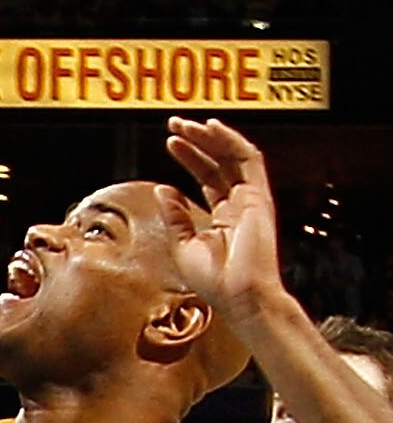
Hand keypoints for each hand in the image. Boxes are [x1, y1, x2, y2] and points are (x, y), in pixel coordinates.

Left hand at [163, 119, 283, 329]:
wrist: (241, 297)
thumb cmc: (216, 283)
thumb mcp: (184, 246)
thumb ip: (175, 216)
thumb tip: (162, 189)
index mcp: (223, 217)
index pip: (207, 177)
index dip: (190, 157)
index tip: (171, 142)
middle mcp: (239, 204)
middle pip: (219, 162)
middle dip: (198, 141)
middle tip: (174, 124)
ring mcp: (251, 200)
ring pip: (233, 156)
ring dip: (210, 137)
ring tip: (186, 125)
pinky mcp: (259, 197)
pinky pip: (249, 160)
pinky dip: (231, 141)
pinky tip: (212, 129)